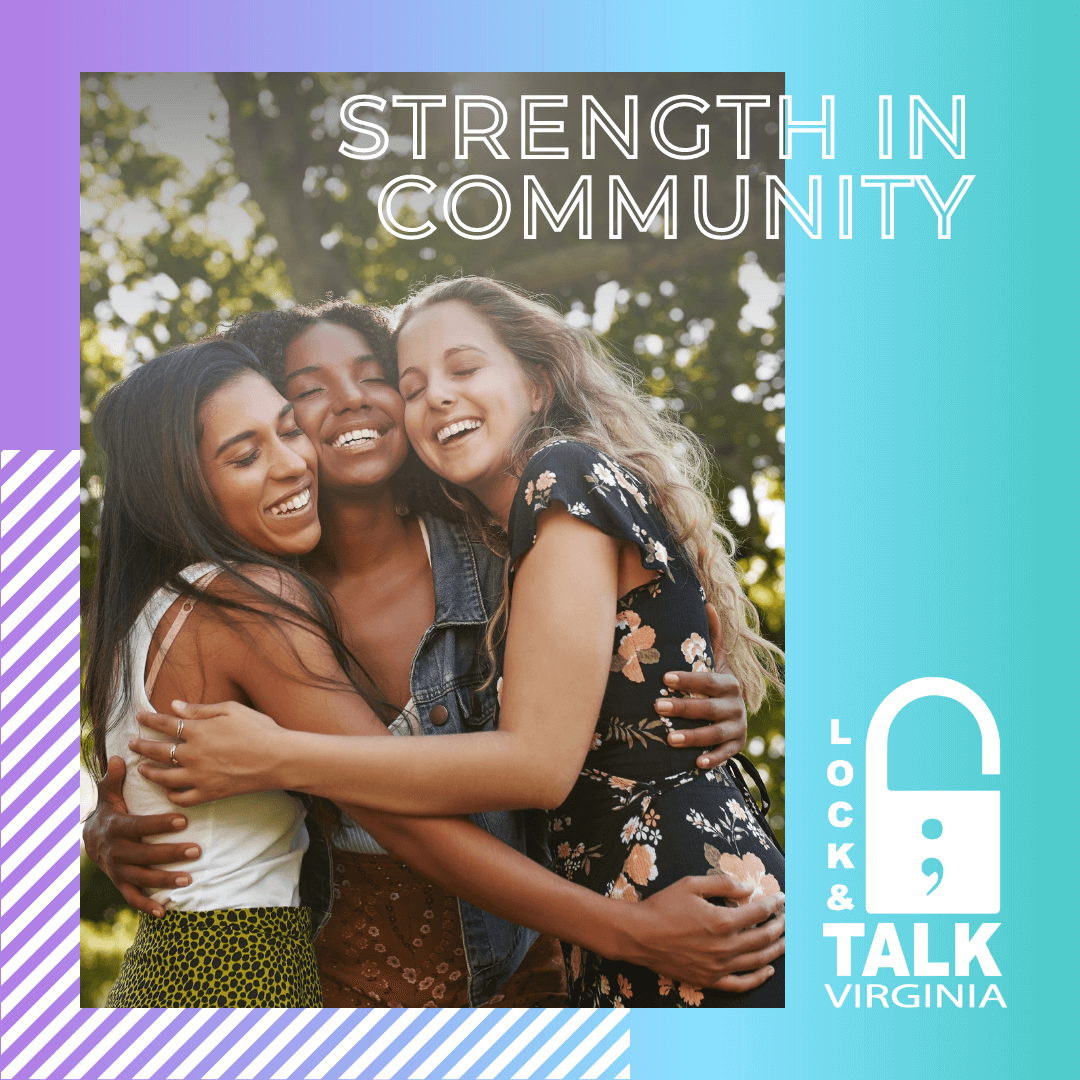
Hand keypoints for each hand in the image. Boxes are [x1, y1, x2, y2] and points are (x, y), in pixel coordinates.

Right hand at [82, 756, 200, 916]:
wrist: (89, 838)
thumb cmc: (110, 809)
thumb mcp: (109, 794)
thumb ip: (114, 778)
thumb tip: (119, 757)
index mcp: (115, 826)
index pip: (138, 826)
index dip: (159, 824)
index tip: (184, 821)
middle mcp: (114, 851)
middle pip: (143, 854)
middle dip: (170, 854)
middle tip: (197, 851)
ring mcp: (116, 870)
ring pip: (140, 878)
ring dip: (164, 880)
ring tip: (190, 879)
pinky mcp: (120, 883)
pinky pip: (132, 897)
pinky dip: (146, 905)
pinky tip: (165, 912)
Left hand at [132, 700, 284, 804]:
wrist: (279, 759)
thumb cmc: (260, 730)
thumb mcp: (231, 710)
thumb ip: (200, 709)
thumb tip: (175, 706)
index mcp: (198, 731)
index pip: (165, 723)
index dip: (149, 719)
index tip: (139, 717)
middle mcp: (193, 755)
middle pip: (157, 750)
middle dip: (141, 745)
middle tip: (131, 742)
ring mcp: (199, 776)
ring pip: (162, 776)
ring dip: (148, 771)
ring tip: (141, 767)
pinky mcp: (208, 793)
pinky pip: (180, 797)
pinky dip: (169, 793)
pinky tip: (166, 787)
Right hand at [619, 873, 784, 990]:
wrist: (639, 935)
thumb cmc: (663, 906)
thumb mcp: (692, 884)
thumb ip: (722, 884)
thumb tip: (748, 888)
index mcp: (722, 921)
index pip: (758, 913)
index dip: (773, 904)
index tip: (781, 899)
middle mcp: (725, 947)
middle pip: (763, 938)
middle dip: (779, 927)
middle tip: (787, 919)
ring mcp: (718, 967)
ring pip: (757, 961)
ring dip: (776, 950)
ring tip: (785, 941)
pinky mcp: (709, 980)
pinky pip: (741, 984)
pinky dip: (758, 978)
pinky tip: (769, 970)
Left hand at [660, 603, 747, 768]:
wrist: (734, 712)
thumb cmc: (715, 683)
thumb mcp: (715, 660)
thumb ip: (712, 636)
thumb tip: (707, 602)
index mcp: (729, 682)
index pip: (709, 681)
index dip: (688, 680)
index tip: (664, 678)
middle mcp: (736, 705)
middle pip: (710, 708)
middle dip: (684, 707)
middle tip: (657, 706)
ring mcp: (737, 727)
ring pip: (715, 734)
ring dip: (693, 736)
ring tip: (668, 738)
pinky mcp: (736, 747)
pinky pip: (726, 755)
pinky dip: (713, 759)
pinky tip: (695, 763)